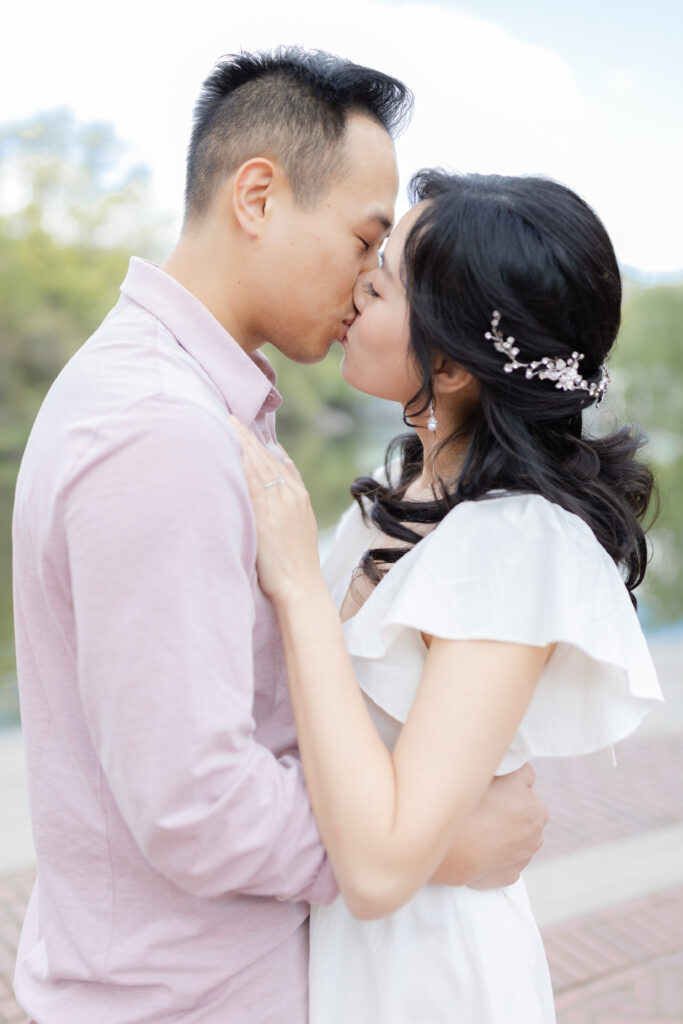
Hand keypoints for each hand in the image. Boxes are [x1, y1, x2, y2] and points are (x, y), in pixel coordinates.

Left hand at [228, 417, 321, 601]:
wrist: (301, 587)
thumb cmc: (295, 563)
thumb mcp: (299, 525)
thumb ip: (288, 501)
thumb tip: (276, 479)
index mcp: (300, 495)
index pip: (278, 460)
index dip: (260, 443)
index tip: (246, 428)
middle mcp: (291, 495)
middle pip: (266, 457)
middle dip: (247, 436)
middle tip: (228, 416)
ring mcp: (279, 504)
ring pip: (257, 465)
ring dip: (240, 443)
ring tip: (224, 425)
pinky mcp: (265, 517)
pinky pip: (250, 484)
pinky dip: (240, 465)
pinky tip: (228, 452)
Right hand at [431, 764, 548, 888]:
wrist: (453, 850)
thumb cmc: (468, 808)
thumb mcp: (489, 774)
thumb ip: (506, 770)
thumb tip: (508, 766)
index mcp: (535, 804)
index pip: (525, 782)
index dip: (506, 782)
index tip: (491, 786)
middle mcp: (536, 831)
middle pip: (525, 811)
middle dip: (510, 808)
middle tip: (484, 807)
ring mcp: (525, 855)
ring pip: (518, 836)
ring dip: (505, 832)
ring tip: (479, 829)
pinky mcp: (512, 875)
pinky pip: (507, 859)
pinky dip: (497, 854)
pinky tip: (479, 848)